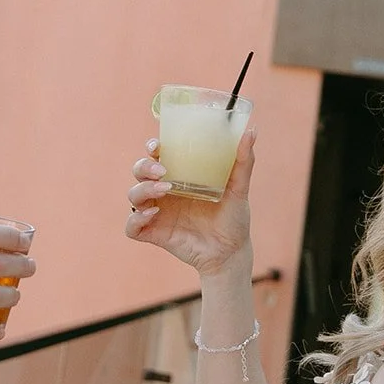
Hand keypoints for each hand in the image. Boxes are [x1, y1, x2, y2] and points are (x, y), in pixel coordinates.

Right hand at [125, 130, 254, 277]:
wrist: (231, 252)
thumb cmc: (233, 218)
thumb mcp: (238, 188)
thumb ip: (243, 161)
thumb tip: (252, 131)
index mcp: (179, 177)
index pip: (157, 156)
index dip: (152, 147)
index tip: (158, 146)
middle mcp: (164, 193)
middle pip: (139, 172)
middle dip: (144, 167)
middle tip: (162, 171)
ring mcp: (157, 213)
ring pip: (134, 196)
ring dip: (143, 189)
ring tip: (165, 190)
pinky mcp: (154, 234)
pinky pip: (131, 226)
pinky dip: (136, 219)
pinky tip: (154, 214)